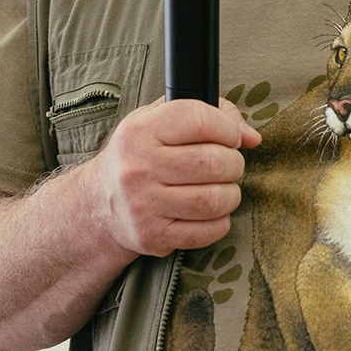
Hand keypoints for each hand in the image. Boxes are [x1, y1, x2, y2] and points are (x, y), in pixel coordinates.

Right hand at [81, 97, 259, 257]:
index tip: (230, 137)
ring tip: (222, 188)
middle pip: (214, 163)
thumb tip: (251, 136)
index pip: (200, 120)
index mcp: (140, 131)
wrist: (99, 203)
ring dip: (231, 194)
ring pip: (214, 200)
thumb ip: (209, 114)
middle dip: (234, 163)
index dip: (227, 128)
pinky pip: (208, 232)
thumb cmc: (139, 155)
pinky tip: (210, 212)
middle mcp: (138, 167)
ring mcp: (144, 205)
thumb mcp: (160, 120)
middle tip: (228, 165)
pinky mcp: (153, 236)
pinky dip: (220, 222)